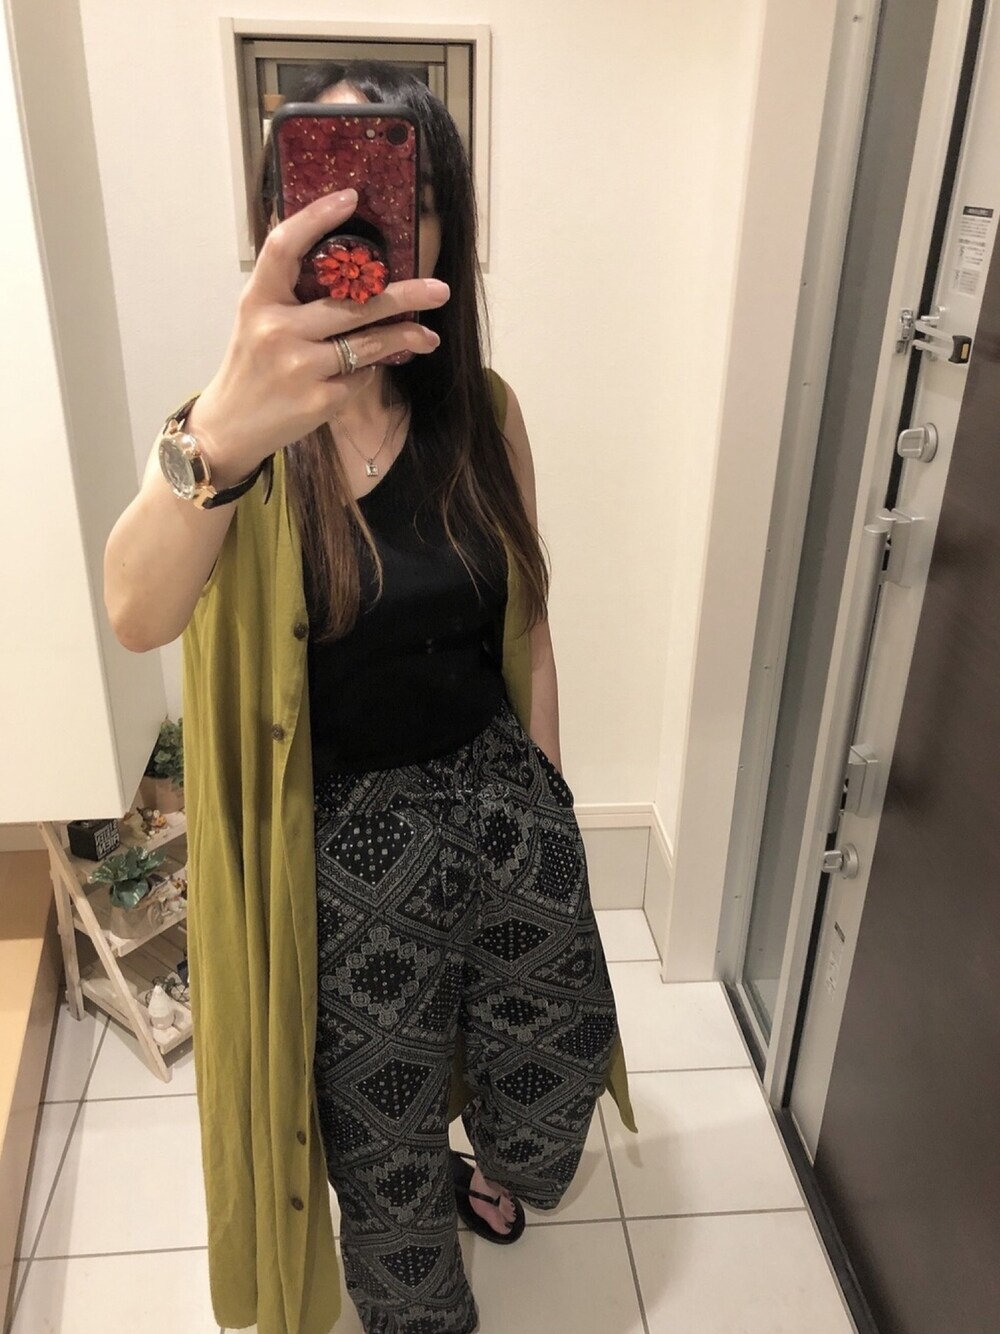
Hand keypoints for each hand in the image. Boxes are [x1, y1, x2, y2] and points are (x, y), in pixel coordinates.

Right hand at [187, 188, 447, 483]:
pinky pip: (359, 377)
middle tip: (439, 289)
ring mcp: (299, 367)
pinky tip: (366, 372)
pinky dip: (367, 372)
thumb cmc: (252, 364)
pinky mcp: (318, 401)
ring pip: (367, 344)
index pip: (284, 247)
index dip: (315, 218)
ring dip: (404, 337)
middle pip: (351, 303)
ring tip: (428, 335)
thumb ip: (290, 292)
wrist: (231, 425)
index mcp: (257, 300)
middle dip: (403, 295)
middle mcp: (276, 330)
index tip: (350, 197)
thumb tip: (352, 268)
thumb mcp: (257, 319)